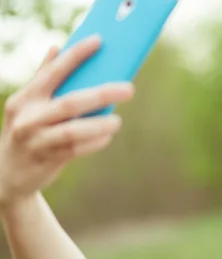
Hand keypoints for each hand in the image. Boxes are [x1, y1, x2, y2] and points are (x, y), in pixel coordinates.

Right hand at [0, 35, 134, 209]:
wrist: (9, 173)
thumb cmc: (28, 131)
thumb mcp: (28, 105)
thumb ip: (42, 78)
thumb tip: (57, 47)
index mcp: (26, 98)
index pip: (53, 72)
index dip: (75, 56)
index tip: (98, 41)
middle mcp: (28, 117)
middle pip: (70, 103)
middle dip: (102, 94)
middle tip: (129, 88)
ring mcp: (36, 140)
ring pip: (72, 131)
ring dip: (99, 125)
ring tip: (117, 121)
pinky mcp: (46, 159)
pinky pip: (75, 150)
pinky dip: (94, 142)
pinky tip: (107, 137)